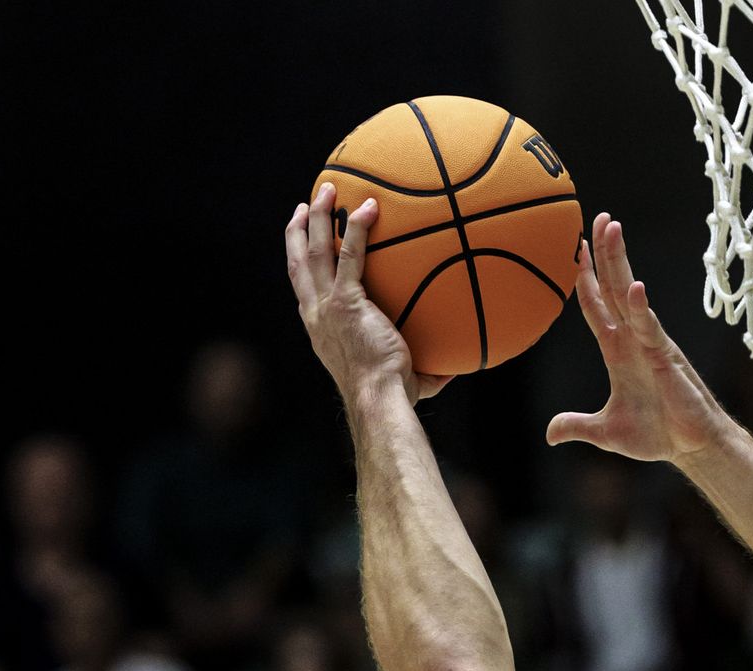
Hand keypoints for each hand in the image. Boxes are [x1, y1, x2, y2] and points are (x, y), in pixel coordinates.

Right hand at [285, 184, 451, 410]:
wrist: (378, 399)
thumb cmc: (390, 396)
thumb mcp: (402, 380)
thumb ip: (424, 369)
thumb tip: (453, 369)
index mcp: (320, 329)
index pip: (303, 288)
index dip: (300, 261)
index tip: (302, 241)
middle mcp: (315, 314)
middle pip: (299, 261)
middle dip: (299, 229)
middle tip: (305, 204)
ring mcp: (327, 306)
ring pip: (315, 250)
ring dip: (319, 216)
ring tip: (329, 188)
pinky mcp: (345, 301)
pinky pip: (350, 254)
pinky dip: (356, 227)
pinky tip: (370, 207)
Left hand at [546, 213, 722, 465]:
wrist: (691, 448)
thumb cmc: (656, 435)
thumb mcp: (606, 432)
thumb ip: (577, 426)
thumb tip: (549, 434)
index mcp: (616, 351)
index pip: (596, 306)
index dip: (584, 279)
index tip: (573, 249)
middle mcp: (632, 339)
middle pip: (613, 286)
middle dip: (604, 253)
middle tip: (597, 218)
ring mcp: (649, 343)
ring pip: (629, 294)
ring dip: (619, 261)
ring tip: (612, 228)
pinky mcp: (665, 356)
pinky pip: (649, 327)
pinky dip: (640, 307)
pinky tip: (632, 286)